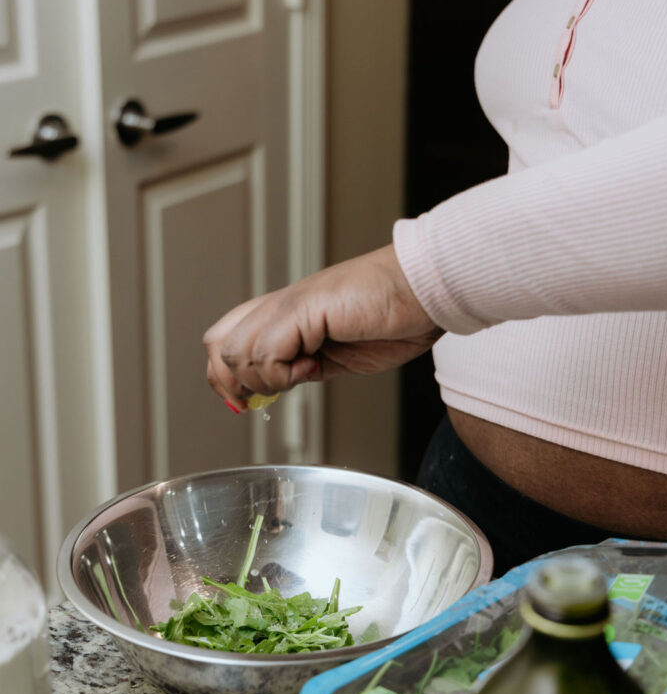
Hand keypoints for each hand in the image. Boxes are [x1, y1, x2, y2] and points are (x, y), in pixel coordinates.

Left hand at [203, 244, 442, 409]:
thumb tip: (277, 386)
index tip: (246, 404)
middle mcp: (279, 307)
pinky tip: (313, 364)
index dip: (224, 378)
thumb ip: (303, 365)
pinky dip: (283, 373)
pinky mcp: (302, 309)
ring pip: (236, 354)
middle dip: (233, 384)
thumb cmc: (394, 316)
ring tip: (304, 372)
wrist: (423, 289)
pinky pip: (266, 353)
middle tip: (266, 396)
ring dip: (267, 379)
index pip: (224, 341)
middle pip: (216, 345)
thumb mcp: (337, 353)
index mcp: (284, 314)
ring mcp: (288, 305)